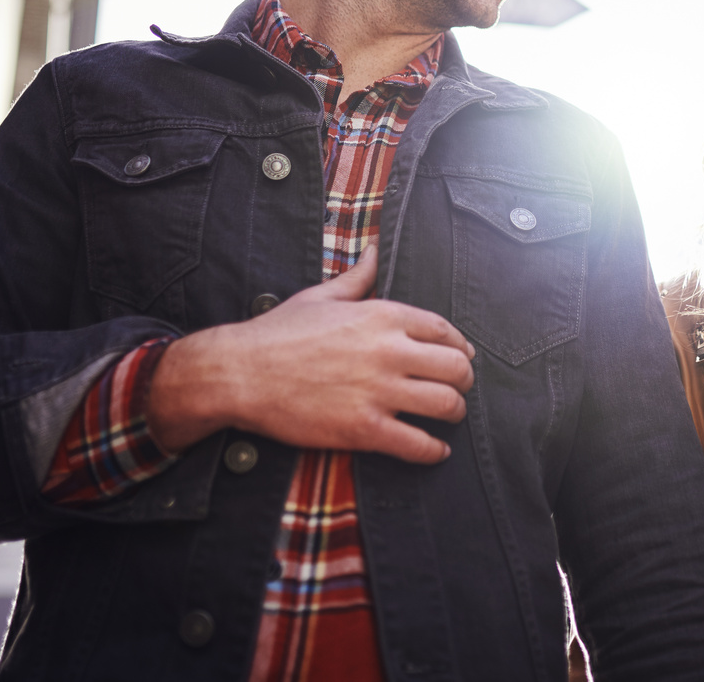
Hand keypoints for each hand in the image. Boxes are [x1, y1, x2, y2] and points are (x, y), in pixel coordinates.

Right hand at [147, 245, 475, 463]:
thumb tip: (374, 252)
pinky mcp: (363, 429)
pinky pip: (418, 444)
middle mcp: (387, 351)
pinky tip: (435, 450)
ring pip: (446, 405)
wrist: (238, 373)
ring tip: (449, 417)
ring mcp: (377, 391)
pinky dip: (434, 451)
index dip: (460, 346)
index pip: (444, 330)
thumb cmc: (277, 334)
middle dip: (465, 380)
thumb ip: (357, 277)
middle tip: (459, 389)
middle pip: (456, 368)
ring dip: (455, 413)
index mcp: (382, 315)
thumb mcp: (320, 296)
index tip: (463, 356)